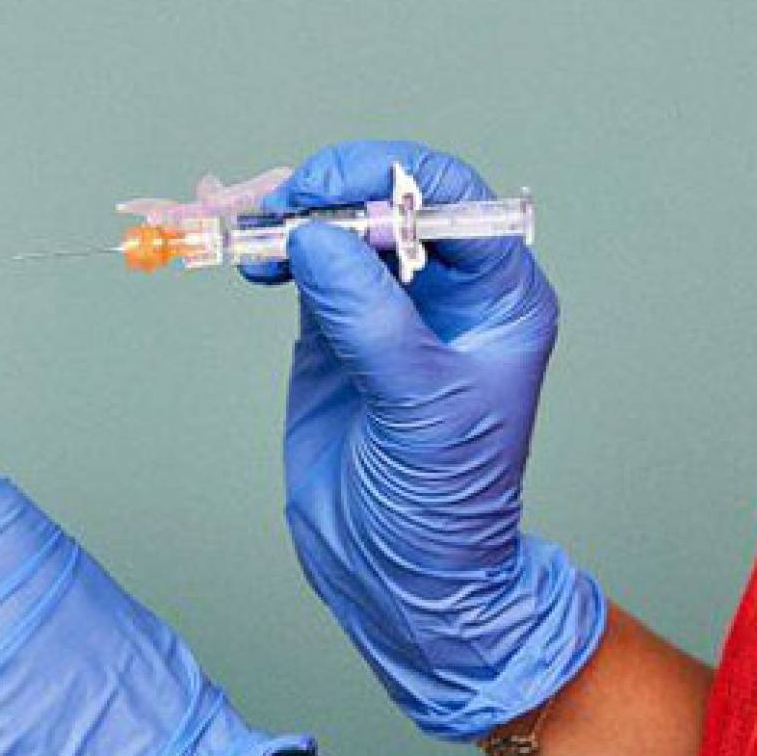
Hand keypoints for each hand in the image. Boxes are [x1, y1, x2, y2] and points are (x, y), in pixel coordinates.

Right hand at [250, 140, 604, 739]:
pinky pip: (308, 268)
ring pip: (344, 228)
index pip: (454, 201)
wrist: (399, 575)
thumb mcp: (422, 407)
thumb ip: (371, 319)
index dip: (390, 180)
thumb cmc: (443, 503)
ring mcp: (390, 309)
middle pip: (392, 201)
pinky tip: (257, 263)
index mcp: (500, 299)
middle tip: (280, 208)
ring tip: (256, 237)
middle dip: (335, 192)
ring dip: (297, 218)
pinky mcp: (338, 333)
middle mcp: (450, 293)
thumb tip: (316, 236)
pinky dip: (278, 253)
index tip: (327, 193)